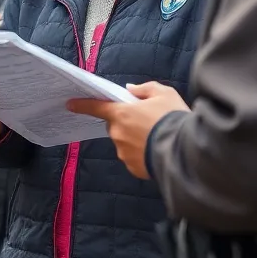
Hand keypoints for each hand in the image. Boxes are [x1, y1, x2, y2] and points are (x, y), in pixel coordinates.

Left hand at [66, 81, 189, 178]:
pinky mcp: (133, 168)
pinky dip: (141, 154)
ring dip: (135, 139)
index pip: (96, 107)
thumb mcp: (164, 94)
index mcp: (121, 114)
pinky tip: (157, 150)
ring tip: (156, 137)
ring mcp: (124, 153)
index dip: (82, 104)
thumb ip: (145, 89)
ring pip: (124, 142)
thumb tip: (131, 90)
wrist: (186, 150)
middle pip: (116, 125)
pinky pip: (133, 158)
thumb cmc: (173, 118)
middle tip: (148, 121)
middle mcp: (117, 134)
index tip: (70, 104)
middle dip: (126, 122)